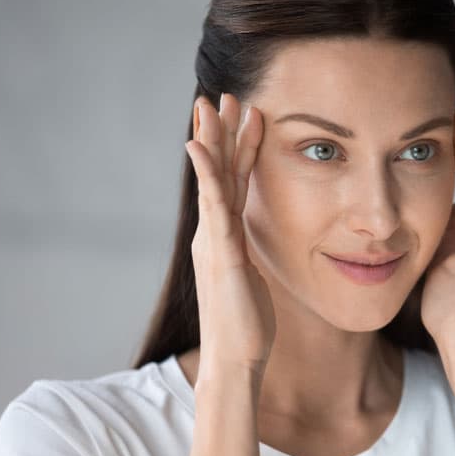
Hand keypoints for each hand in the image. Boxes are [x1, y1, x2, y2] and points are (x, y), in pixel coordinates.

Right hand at [186, 93, 274, 381]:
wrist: (236, 360)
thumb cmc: (248, 326)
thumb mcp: (252, 280)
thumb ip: (250, 256)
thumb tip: (254, 247)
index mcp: (226, 238)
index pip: (233, 183)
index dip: (237, 149)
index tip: (243, 117)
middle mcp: (215, 233)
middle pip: (218, 173)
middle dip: (220, 133)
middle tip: (221, 95)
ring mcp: (214, 241)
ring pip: (212, 180)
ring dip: (212, 140)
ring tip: (211, 104)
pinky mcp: (220, 252)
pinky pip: (213, 206)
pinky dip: (206, 174)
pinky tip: (200, 146)